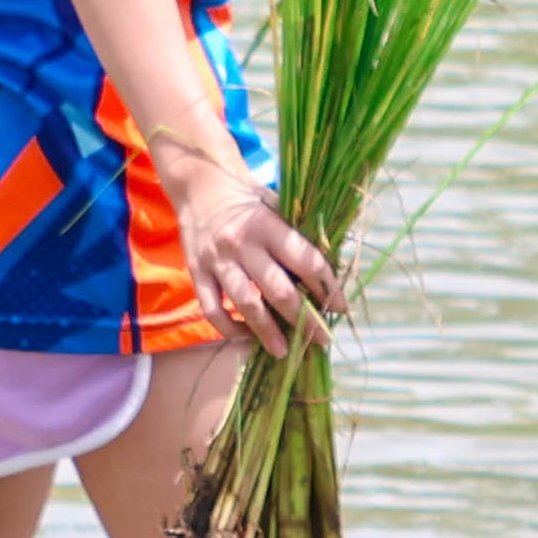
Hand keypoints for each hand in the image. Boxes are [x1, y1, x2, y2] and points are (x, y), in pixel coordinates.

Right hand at [170, 154, 338, 347]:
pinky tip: (246, 336)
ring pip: (246, 304)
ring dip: (267, 332)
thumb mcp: (277, 205)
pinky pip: (212, 310)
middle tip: (322, 340)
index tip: (341, 307)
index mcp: (267, 224)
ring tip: (284, 352)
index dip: (327, 287)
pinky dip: (229, 328)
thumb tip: (328, 274)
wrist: (199, 185)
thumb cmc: (248, 198)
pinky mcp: (197, 273)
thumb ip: (297, 236)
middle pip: (279, 290)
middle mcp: (242, 244)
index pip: (305, 260)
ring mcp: (217, 261)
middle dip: (304, 319)